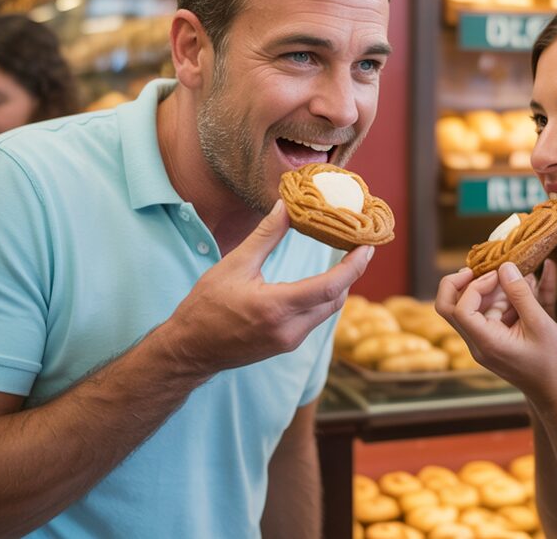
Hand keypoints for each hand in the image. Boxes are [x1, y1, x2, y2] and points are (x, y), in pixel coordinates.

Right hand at [168, 200, 373, 373]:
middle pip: (336, 299)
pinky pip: (315, 319)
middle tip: (358, 246)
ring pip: (327, 311)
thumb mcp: (234, 265)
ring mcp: (289, 341)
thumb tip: (286, 206)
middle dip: (351, 273)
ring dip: (337, 286)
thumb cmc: (206, 306)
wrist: (190, 350)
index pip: (330, 287)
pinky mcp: (286, 346)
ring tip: (344, 259)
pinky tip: (320, 281)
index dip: (353, 266)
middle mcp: (289, 329)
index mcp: (276, 307)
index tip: (367, 246)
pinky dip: (322, 299)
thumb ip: (265, 236)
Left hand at [435, 260, 556, 400]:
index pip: (460, 309)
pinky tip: (525, 287)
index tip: (497, 275)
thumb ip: (521, 295)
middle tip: (483, 268)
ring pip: (468, 307)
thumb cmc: (551, 361)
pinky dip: (500, 299)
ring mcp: (482, 341)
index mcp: (486, 343)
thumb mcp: (540, 324)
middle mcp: (477, 343)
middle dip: (462, 283)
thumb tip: (505, 267)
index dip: (474, 286)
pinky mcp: (491, 338)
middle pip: (449, 308)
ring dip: (488, 290)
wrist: (555, 390)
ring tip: (518, 279)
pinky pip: (486, 313)